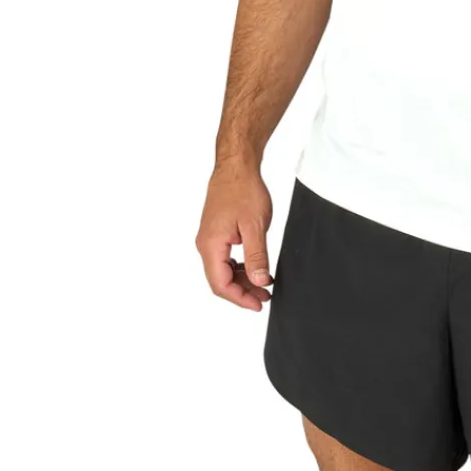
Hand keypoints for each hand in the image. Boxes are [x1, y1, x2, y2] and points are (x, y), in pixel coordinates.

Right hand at [195, 162, 274, 310]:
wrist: (236, 166)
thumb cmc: (243, 189)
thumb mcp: (255, 226)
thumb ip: (256, 256)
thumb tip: (258, 281)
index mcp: (211, 245)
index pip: (221, 285)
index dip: (240, 298)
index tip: (258, 304)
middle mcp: (205, 244)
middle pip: (220, 280)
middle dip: (242, 291)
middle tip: (264, 296)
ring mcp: (209, 238)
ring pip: (222, 269)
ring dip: (242, 279)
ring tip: (262, 283)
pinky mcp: (216, 232)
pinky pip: (224, 257)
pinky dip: (239, 266)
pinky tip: (254, 267)